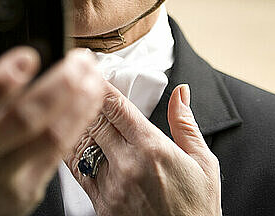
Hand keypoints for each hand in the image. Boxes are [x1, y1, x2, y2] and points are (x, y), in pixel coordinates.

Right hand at [0, 25, 104, 215]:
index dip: (3, 79)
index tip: (29, 54)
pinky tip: (90, 101)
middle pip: (25, 118)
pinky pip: (59, 154)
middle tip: (81, 59)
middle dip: (61, 84)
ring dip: (79, 103)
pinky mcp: (26, 189)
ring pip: (50, 136)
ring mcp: (3, 174)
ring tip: (94, 76)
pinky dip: (79, 123)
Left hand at [67, 82, 221, 215]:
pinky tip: (74, 140)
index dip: (101, 86)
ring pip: (82, 143)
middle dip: (86, 99)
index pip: (117, 107)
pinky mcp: (102, 205)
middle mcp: (128, 165)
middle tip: (79, 83)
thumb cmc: (197, 211)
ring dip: (77, 122)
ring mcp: (111, 186)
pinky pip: (79, 171)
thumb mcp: (203, 163)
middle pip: (95, 120)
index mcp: (152, 148)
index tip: (93, 72)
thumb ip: (186, 123)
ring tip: (71, 106)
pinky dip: (74, 151)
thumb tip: (181, 92)